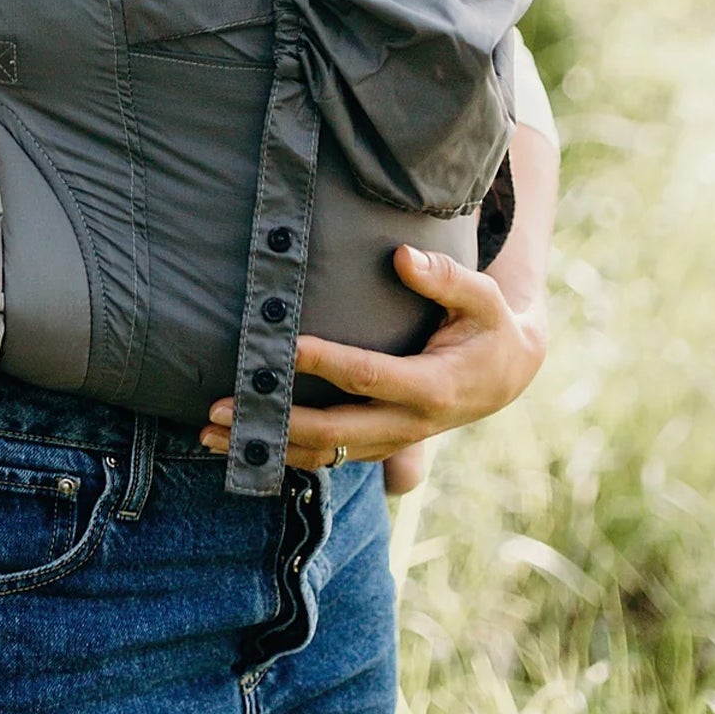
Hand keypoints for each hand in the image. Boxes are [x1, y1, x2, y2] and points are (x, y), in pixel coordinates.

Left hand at [200, 243, 547, 469]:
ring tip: (208, 433)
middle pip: (333, 432)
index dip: (325, 362)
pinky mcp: (376, 445)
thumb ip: (446, 277)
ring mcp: (390, 441)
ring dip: (265, 444)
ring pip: (322, 454)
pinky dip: (281, 454)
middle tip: (219, 407)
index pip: (368, 376)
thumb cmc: (488, 327)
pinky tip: (238, 444)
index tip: (284, 348)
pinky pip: (325, 457)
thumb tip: (402, 256)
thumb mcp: (482, 298)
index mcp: (433, 386)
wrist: (506, 375)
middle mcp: (408, 424)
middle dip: (275, 421)